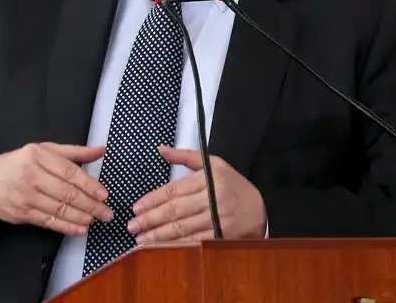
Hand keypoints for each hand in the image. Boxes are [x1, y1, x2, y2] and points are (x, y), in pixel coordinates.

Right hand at [0, 142, 111, 234]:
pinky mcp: (21, 213)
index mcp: (37, 155)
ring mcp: (25, 195)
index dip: (89, 184)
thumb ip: (72, 152)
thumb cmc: (17, 164)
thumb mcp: (42, 151)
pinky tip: (80, 228)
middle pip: (67, 192)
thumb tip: (101, 150)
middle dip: (90, 205)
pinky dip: (67, 227)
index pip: (69, 171)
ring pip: (60, 209)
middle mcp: (30, 174)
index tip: (104, 194)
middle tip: (106, 212)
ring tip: (96, 220)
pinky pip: (49, 221)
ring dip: (82, 217)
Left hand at [127, 145, 266, 242]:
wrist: (262, 208)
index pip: (174, 191)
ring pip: (184, 228)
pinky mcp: (223, 236)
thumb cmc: (233, 184)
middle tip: (132, 225)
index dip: (153, 200)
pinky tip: (163, 247)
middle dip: (151, 219)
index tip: (136, 208)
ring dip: (160, 235)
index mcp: (209, 179)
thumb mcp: (212, 164)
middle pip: (176, 211)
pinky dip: (178, 245)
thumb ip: (184, 156)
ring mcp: (219, 219)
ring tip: (141, 239)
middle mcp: (213, 199)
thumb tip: (161, 149)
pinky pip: (196, 241)